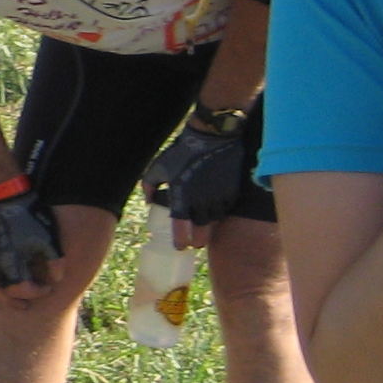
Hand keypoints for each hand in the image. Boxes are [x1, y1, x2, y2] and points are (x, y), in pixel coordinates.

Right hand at [0, 193, 61, 294]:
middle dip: (16, 301)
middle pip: (4, 293)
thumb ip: (55, 263)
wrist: (10, 199)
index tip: (47, 288)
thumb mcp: (49, 240)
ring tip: (9, 302)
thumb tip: (56, 281)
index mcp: (14, 262)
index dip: (37, 292)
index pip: (23, 289)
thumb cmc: (32, 219)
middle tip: (28, 304)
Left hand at [146, 118, 252, 240]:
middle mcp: (201, 202)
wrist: (213, 136)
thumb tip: (149, 203)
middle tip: (195, 242)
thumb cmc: (182, 151)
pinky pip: (226, 210)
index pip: (181, 229)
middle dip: (198, 240)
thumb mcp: (159, 166)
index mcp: (182, 197)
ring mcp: (219, 198)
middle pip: (202, 233)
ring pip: (215, 222)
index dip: (181, 241)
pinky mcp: (233, 192)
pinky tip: (215, 211)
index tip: (180, 246)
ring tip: (204, 227)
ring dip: (209, 227)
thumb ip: (149, 185)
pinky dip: (220, 213)